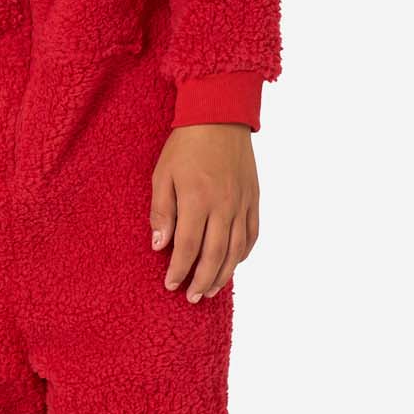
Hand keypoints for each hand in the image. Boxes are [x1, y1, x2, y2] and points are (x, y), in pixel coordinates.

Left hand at [149, 124, 259, 300]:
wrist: (219, 116)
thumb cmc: (186, 145)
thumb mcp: (162, 174)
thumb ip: (161, 211)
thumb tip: (160, 245)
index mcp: (197, 199)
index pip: (188, 246)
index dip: (179, 269)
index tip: (170, 285)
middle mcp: (223, 205)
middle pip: (215, 255)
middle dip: (201, 281)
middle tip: (191, 297)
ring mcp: (242, 203)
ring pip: (236, 250)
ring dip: (223, 274)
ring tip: (210, 290)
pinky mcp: (254, 198)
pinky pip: (252, 234)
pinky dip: (243, 253)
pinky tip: (233, 263)